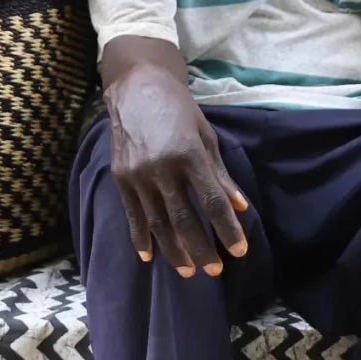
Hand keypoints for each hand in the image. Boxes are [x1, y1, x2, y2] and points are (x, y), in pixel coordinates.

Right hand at [104, 62, 248, 277]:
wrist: (136, 88)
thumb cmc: (178, 110)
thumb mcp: (206, 136)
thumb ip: (221, 174)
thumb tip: (240, 206)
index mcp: (189, 155)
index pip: (212, 202)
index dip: (227, 230)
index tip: (239, 251)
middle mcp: (162, 168)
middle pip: (184, 219)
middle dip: (201, 249)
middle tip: (214, 271)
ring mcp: (138, 175)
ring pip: (157, 223)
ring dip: (174, 251)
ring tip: (188, 271)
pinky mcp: (120, 178)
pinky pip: (133, 215)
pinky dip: (141, 238)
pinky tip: (149, 257)